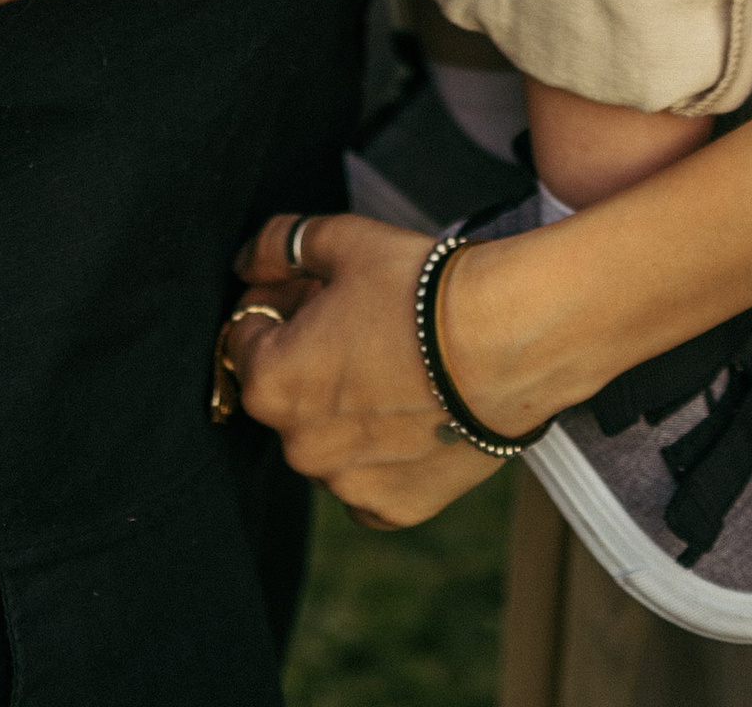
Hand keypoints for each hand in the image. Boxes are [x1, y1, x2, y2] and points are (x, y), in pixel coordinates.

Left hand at [217, 212, 506, 527]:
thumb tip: (247, 260)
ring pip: (328, 439)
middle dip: (310, 355)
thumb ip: (277, 246)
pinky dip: (382, 456)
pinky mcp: (395, 509)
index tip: (313, 289)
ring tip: (398, 364)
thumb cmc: (421, 292)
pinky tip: (413, 413)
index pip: (245, 335)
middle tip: (362, 320)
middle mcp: (299, 446)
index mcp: (271, 383)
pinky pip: (369, 483)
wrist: (506, 343)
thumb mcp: (342, 242)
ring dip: (345, 407)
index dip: (277, 301)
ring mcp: (347, 485)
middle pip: (287, 390)